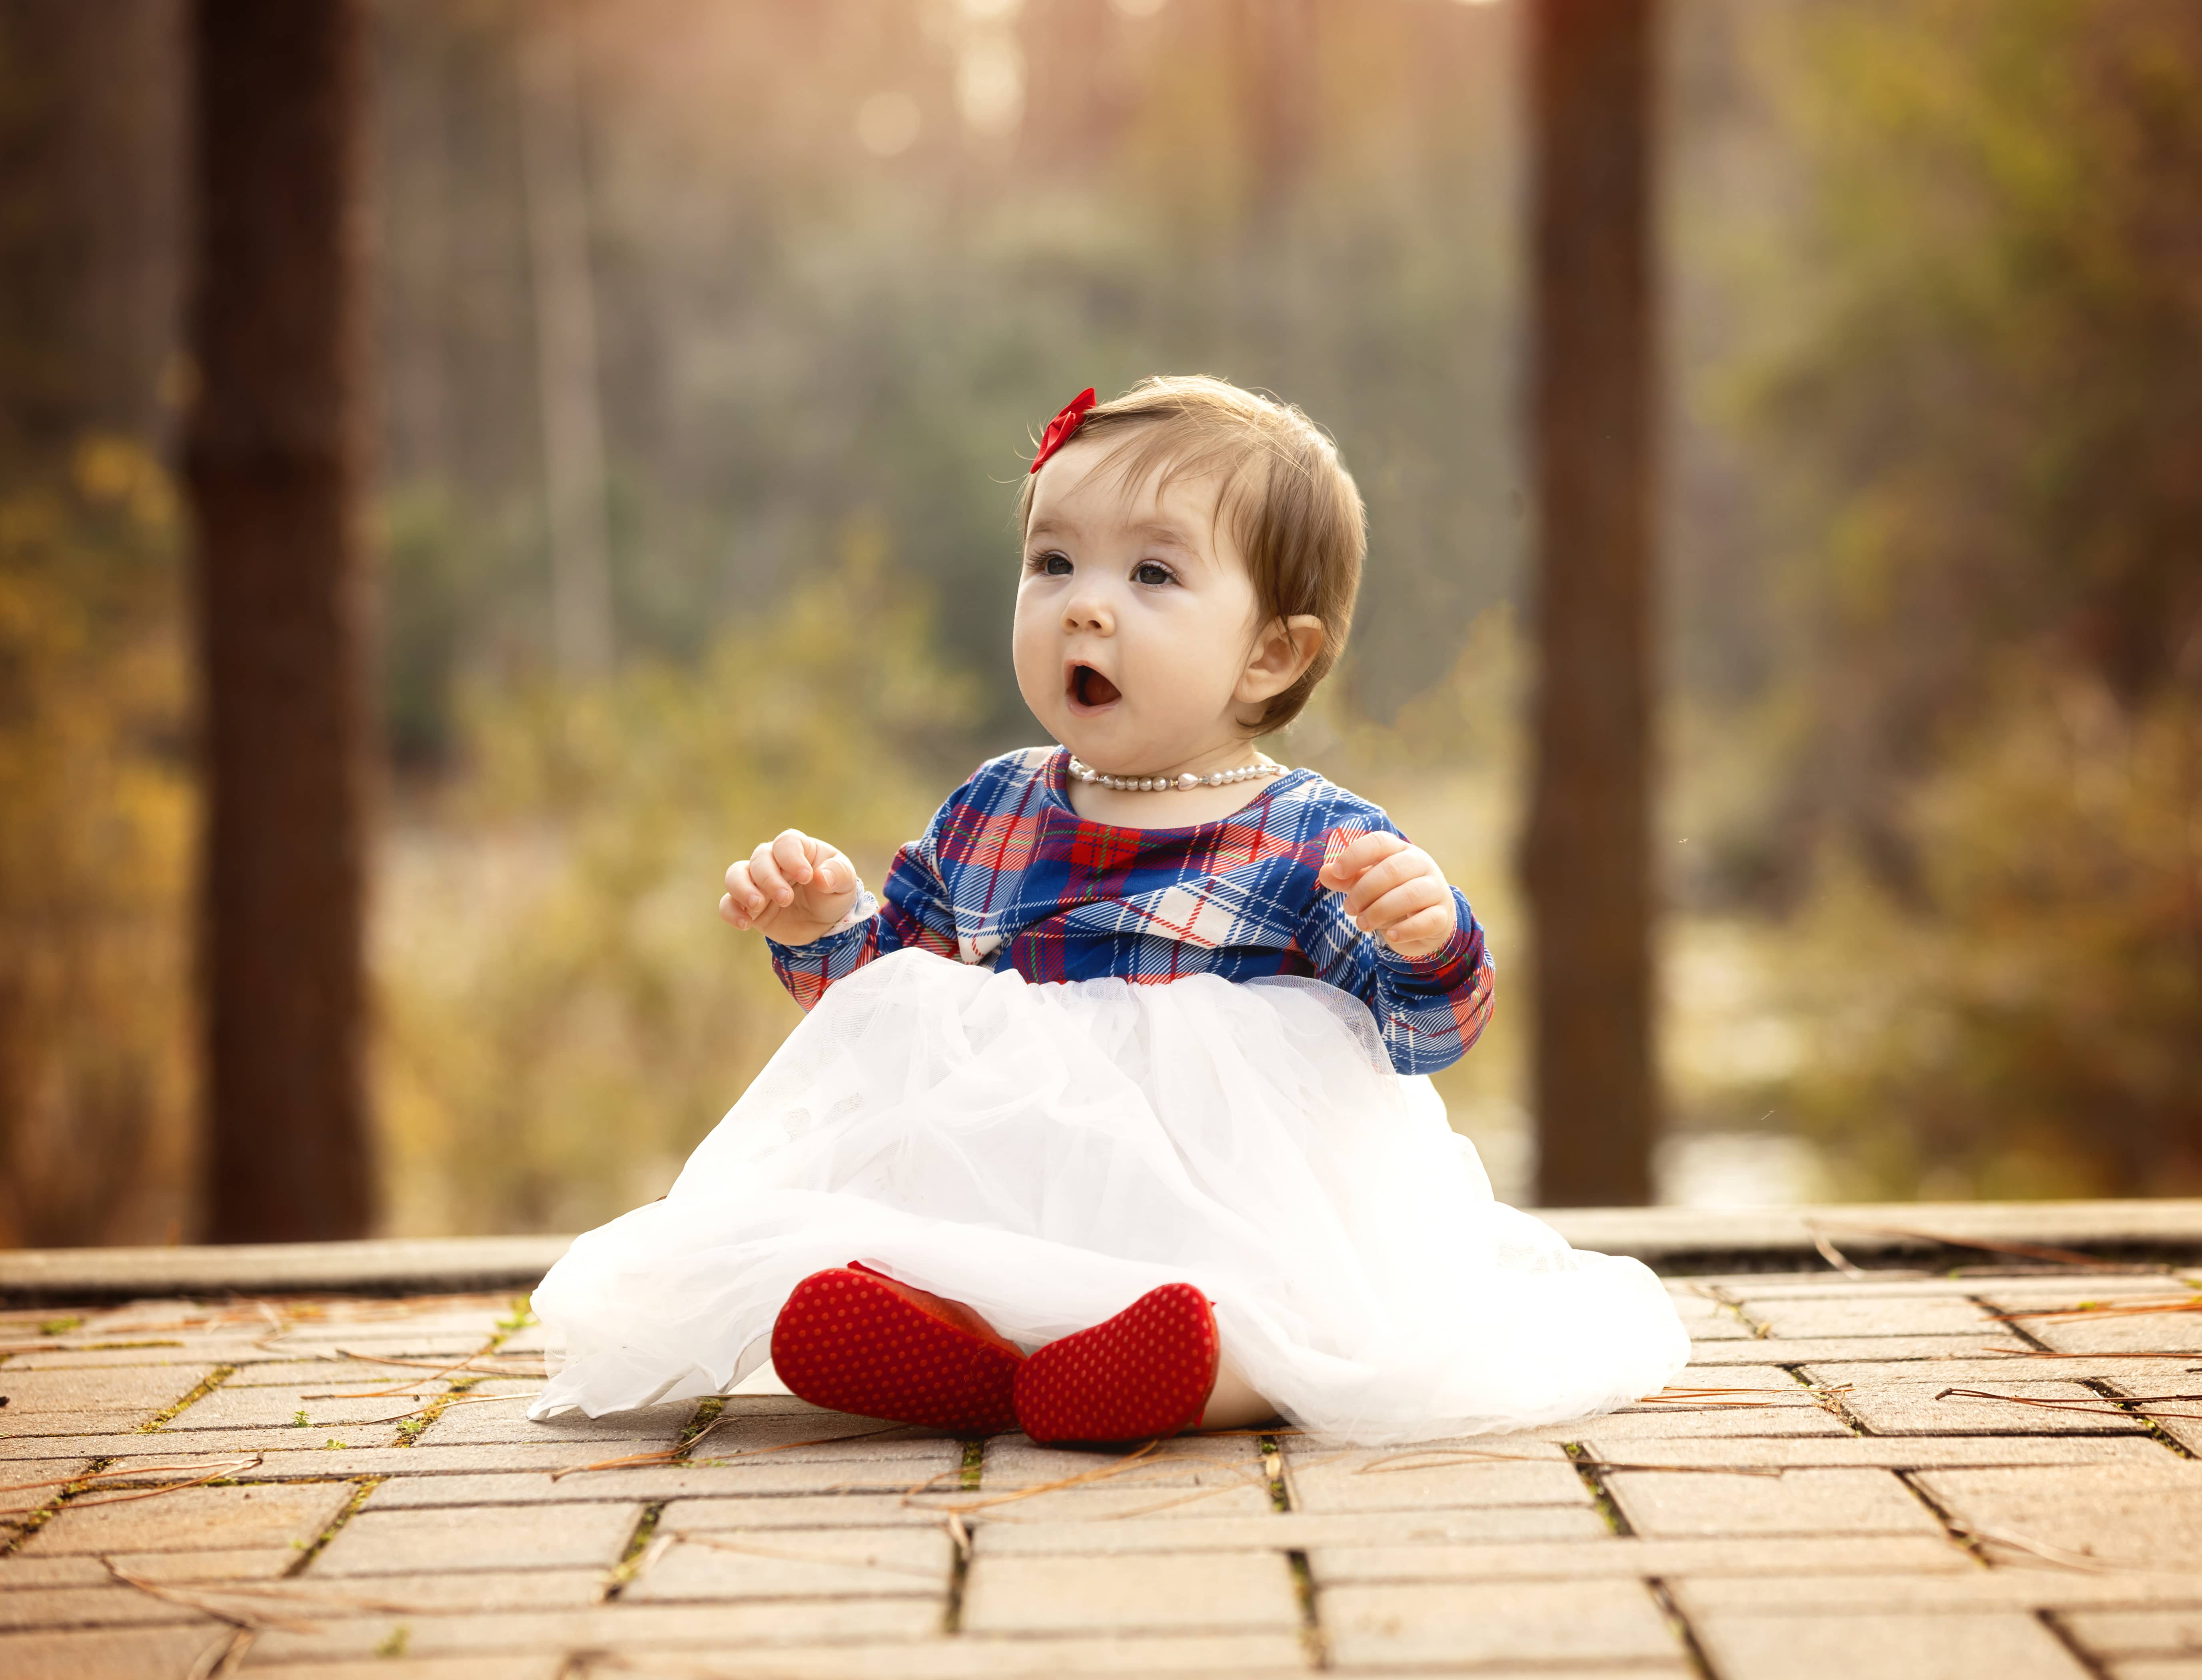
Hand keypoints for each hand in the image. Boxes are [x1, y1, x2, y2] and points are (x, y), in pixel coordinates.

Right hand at [719, 829, 859, 944]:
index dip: (792, 857)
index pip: (786, 843)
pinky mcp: (747, 906)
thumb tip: (821, 877)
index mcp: (797, 849)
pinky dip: (731, 912)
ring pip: (736, 875)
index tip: (806, 876)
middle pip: (759, 859)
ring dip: (743, 889)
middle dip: (770, 879)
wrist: (823, 923)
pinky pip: (727, 903)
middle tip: (786, 899)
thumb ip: (838, 874)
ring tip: (757, 906)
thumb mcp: (846, 883)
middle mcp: (773, 862)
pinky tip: (745, 924)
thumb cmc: (833, 893)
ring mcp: (757, 883)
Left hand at [1318, 831, 1457, 959]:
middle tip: (1349, 909)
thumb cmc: (1393, 896)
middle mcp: (1422, 865)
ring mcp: (1436, 889)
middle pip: (1392, 870)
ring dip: (1379, 911)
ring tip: (1362, 924)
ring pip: (1409, 895)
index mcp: (1401, 851)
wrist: (1428, 922)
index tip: (1337, 872)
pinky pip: (1426, 920)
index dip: (1356, 855)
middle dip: (1364, 891)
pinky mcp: (1443, 916)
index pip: (1379, 843)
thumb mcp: (1368, 884)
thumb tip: (1324, 873)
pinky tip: (1390, 936)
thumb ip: (1347, 878)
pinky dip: (1406, 930)